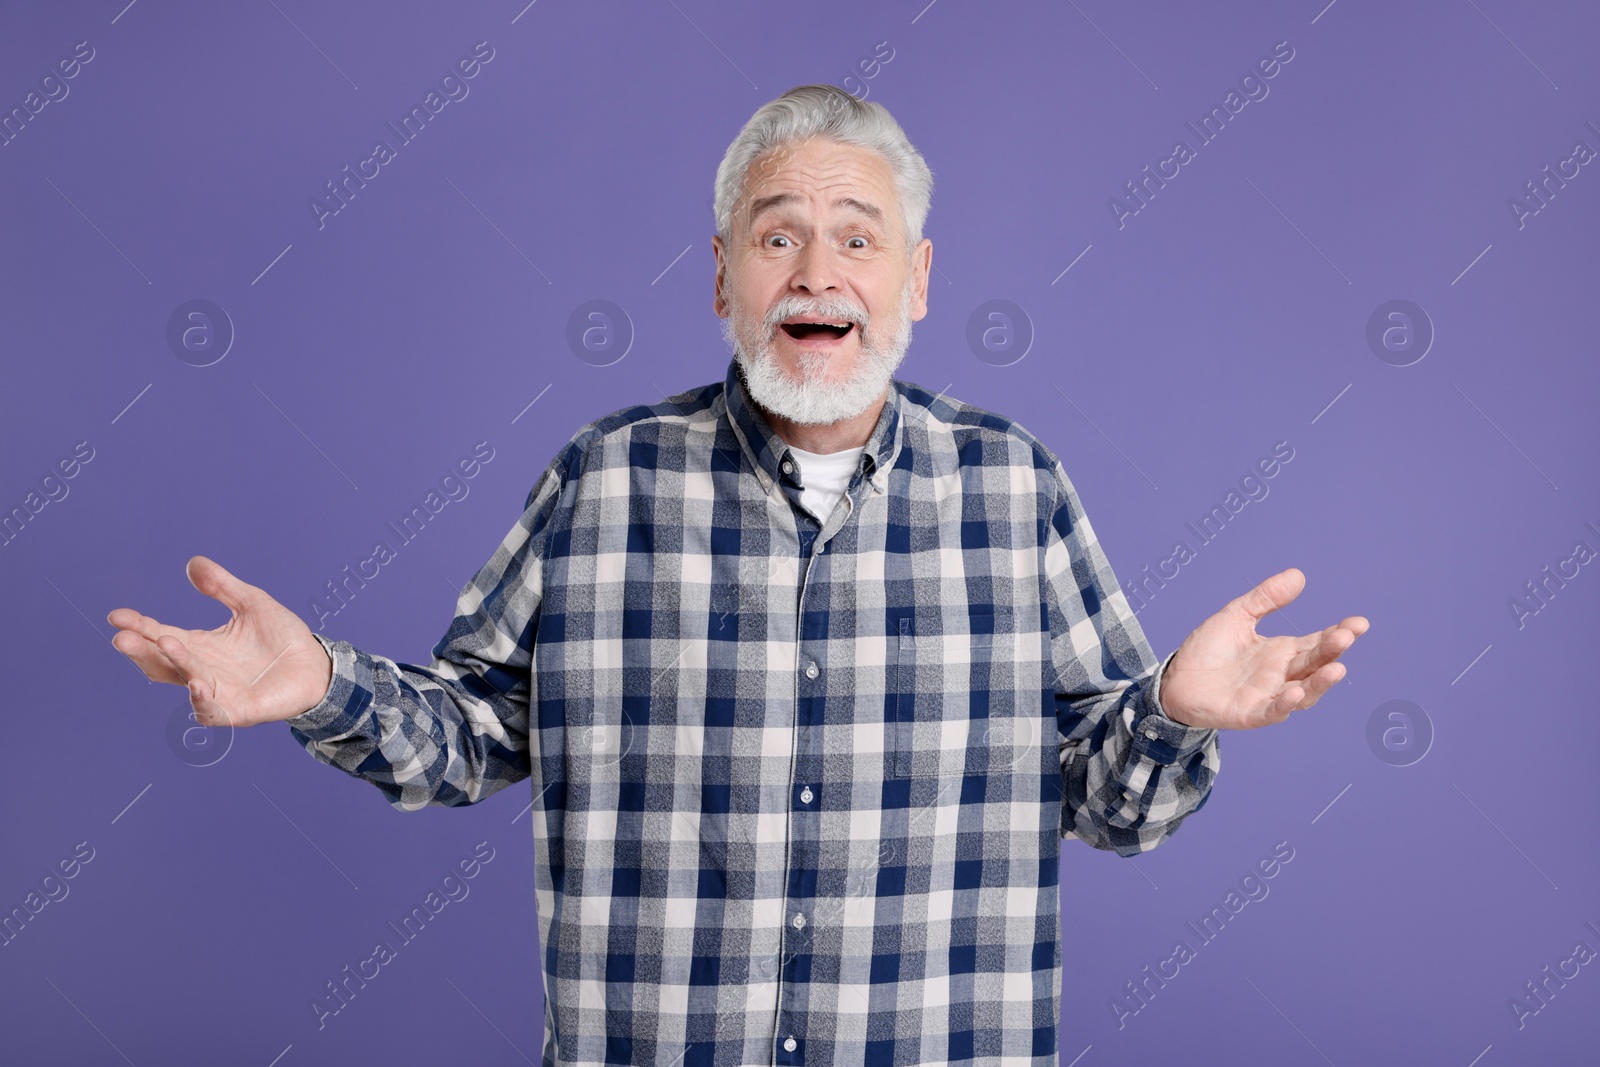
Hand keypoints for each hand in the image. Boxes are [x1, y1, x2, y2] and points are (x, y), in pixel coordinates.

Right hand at [108, 556, 333, 727]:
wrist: (317, 666)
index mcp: (200, 646)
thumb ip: (222, 586)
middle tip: (121, 636)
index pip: (161, 636)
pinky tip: (197, 685)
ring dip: (173, 664)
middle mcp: (202, 671)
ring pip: (185, 681)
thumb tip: (193, 562)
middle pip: (162, 662)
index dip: (140, 626)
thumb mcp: (251, 604)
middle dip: (141, 650)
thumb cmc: (283, 638)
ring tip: (164, 643)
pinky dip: (203, 702)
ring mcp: (218, 693)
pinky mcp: (239, 710)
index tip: (117, 615)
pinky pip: (213, 711)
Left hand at [1158, 567, 1367, 729]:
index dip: (1340, 634)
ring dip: (1320, 683)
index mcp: (1283, 652)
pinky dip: (1285, 705)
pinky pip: (1272, 712)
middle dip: (1332, 651)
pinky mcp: (1249, 714)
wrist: (1175, 679)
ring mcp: (1267, 696)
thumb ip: (1266, 598)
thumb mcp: (1237, 615)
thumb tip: (1298, 575)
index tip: (1359, 623)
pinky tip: (1296, 693)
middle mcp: (1281, 675)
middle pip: (1315, 664)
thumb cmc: (1208, 649)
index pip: (1318, 642)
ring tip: (1336, 668)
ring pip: (1303, 693)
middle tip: (1346, 636)